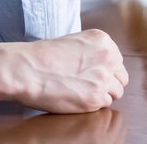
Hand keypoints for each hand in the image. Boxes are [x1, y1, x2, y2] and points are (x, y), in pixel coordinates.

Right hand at [0, 29, 129, 112]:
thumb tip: (103, 67)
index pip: (117, 61)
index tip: (92, 73)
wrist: (25, 68)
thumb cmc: (42, 56)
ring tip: (79, 91)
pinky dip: (91, 105)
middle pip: (121, 78)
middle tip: (87, 85)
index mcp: (103, 40)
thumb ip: (92, 52)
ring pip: (115, 93)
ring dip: (100, 95)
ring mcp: (103, 78)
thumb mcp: (74, 43)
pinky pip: (103, 106)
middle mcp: (107, 57)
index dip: (105, 70)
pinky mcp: (95, 97)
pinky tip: (75, 97)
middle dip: (108, 83)